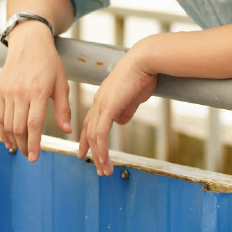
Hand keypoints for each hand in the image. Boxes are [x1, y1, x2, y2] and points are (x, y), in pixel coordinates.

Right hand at [0, 23, 71, 161]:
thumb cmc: (49, 62)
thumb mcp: (61, 83)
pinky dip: (2, 131)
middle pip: (18, 128)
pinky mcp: (0, 90)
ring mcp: (8, 92)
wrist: (28, 41)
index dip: (34, 144)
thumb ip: (63, 109)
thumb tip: (66, 131)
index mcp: (38, 92)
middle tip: (31, 157)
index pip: (33, 125)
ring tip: (21, 150)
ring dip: (14, 141)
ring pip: (7, 124)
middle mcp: (20, 93)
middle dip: (25, 146)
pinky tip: (8, 140)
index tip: (35, 158)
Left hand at [77, 52, 157, 175]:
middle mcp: (98, 101)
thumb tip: (120, 122)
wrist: (145, 61)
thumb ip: (125, 110)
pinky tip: (105, 160)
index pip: (91, 122)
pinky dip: (102, 149)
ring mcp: (102, 104)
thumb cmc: (143, 75)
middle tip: (97, 167)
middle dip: (92, 151)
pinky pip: (101, 133)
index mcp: (103, 98)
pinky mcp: (108, 107)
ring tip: (104, 170)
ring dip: (99, 155)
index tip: (86, 151)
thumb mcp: (133, 97)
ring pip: (94, 135)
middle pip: (89, 131)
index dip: (88, 138)